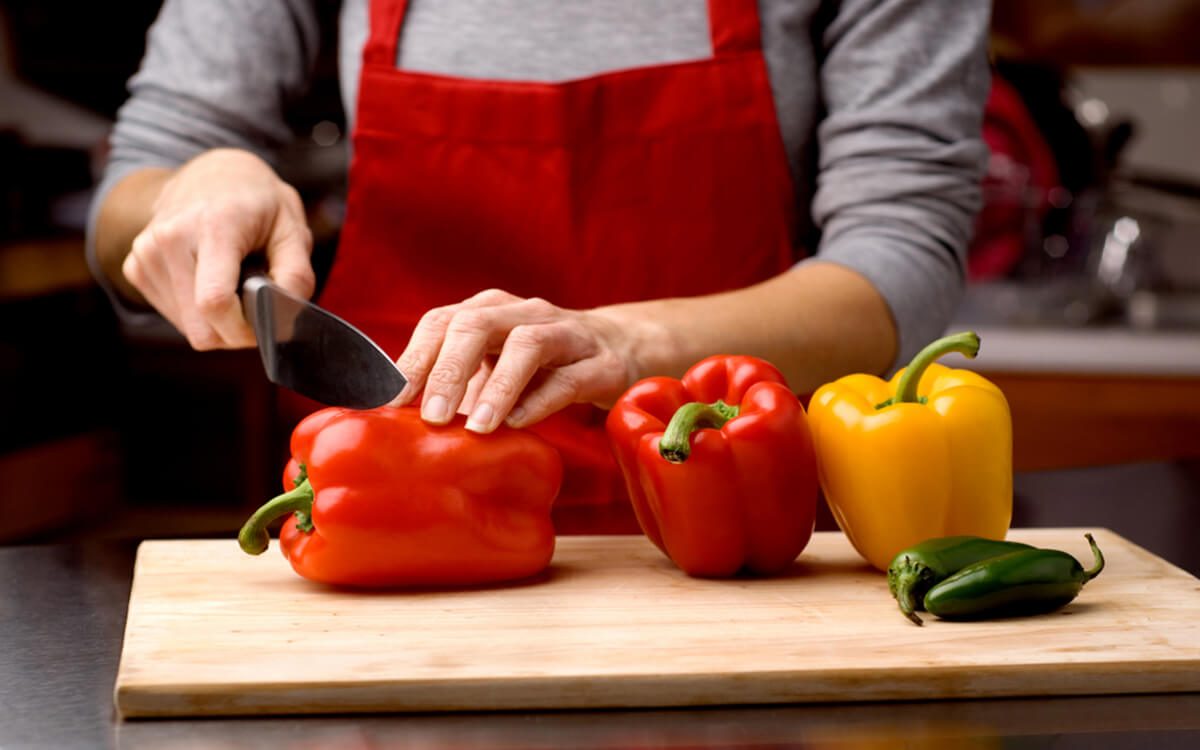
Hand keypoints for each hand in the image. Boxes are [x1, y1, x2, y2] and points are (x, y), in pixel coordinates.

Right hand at [121, 148, 313, 349]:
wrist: (212, 174)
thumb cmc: (258, 202)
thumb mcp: (293, 228)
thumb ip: (296, 276)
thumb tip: (282, 321)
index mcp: (213, 225)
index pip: (213, 302)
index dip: (242, 330)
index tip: (263, 327)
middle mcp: (170, 238)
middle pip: (200, 326)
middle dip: (233, 332)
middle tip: (254, 309)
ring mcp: (146, 253)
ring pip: (187, 327)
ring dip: (216, 321)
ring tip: (232, 285)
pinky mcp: (135, 267)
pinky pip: (172, 316)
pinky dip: (196, 312)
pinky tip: (208, 281)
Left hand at [392, 289, 644, 432]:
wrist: (622, 348)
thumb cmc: (544, 364)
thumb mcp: (495, 365)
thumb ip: (456, 384)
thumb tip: (398, 420)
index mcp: (490, 311)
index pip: (442, 322)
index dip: (414, 358)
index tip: (390, 400)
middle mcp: (524, 314)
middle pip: (477, 325)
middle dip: (449, 370)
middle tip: (433, 416)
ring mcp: (566, 335)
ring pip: (526, 345)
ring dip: (498, 386)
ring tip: (479, 426)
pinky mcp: (601, 364)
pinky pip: (568, 378)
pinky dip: (540, 400)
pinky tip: (519, 423)